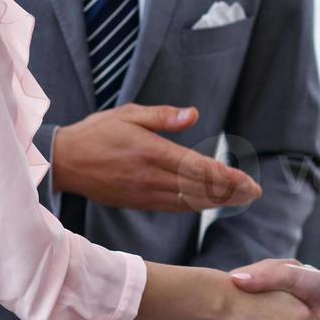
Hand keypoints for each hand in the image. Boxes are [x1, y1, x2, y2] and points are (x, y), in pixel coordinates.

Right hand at [51, 104, 261, 211]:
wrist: (64, 161)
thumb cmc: (97, 132)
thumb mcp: (129, 113)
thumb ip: (163, 116)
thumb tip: (194, 114)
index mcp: (150, 151)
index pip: (197, 168)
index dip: (226, 177)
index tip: (248, 181)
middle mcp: (149, 177)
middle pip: (199, 189)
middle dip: (230, 192)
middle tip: (255, 193)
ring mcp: (143, 194)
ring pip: (188, 202)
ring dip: (217, 202)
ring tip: (241, 199)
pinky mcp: (137, 203)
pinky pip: (173, 207)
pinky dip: (195, 205)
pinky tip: (210, 202)